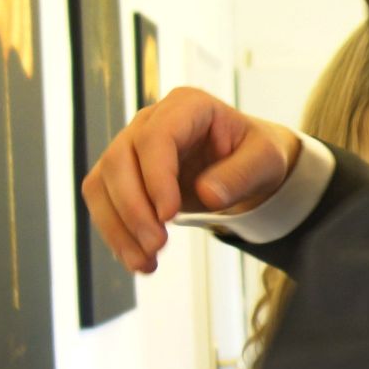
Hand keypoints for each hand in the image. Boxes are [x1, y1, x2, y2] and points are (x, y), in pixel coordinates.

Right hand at [80, 87, 300, 272]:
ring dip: (118, 227)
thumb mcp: (266, 161)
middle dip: (133, 209)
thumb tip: (207, 195)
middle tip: (157, 247)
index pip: (156, 137)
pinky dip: (116, 233)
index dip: (156, 177)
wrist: (245, 165)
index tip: (169, 216)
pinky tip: (137, 259)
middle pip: (120, 160)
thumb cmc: (256, 155)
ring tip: (145, 263)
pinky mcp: (122, 174)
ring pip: (102, 184)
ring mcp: (130, 146)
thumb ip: (241, 175)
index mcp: (187, 106)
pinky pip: (103, 202)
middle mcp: (150, 121)